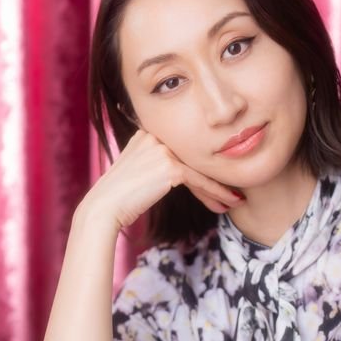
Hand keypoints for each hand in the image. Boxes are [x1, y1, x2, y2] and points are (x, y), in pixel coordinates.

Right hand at [81, 129, 243, 229]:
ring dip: (220, 188)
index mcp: (147, 132)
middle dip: (213, 178)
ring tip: (235, 200)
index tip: (217, 182)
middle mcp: (157, 136)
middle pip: (193, 159)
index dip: (201, 169)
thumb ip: (155, 163)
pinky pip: (200, 180)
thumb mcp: (137, 171)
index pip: (182, 150)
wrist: (104, 207)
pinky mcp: (170, 167)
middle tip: (232, 191)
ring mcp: (164, 149)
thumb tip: (176, 172)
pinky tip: (228, 202)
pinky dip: (216, 192)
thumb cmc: (119, 197)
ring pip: (200, 169)